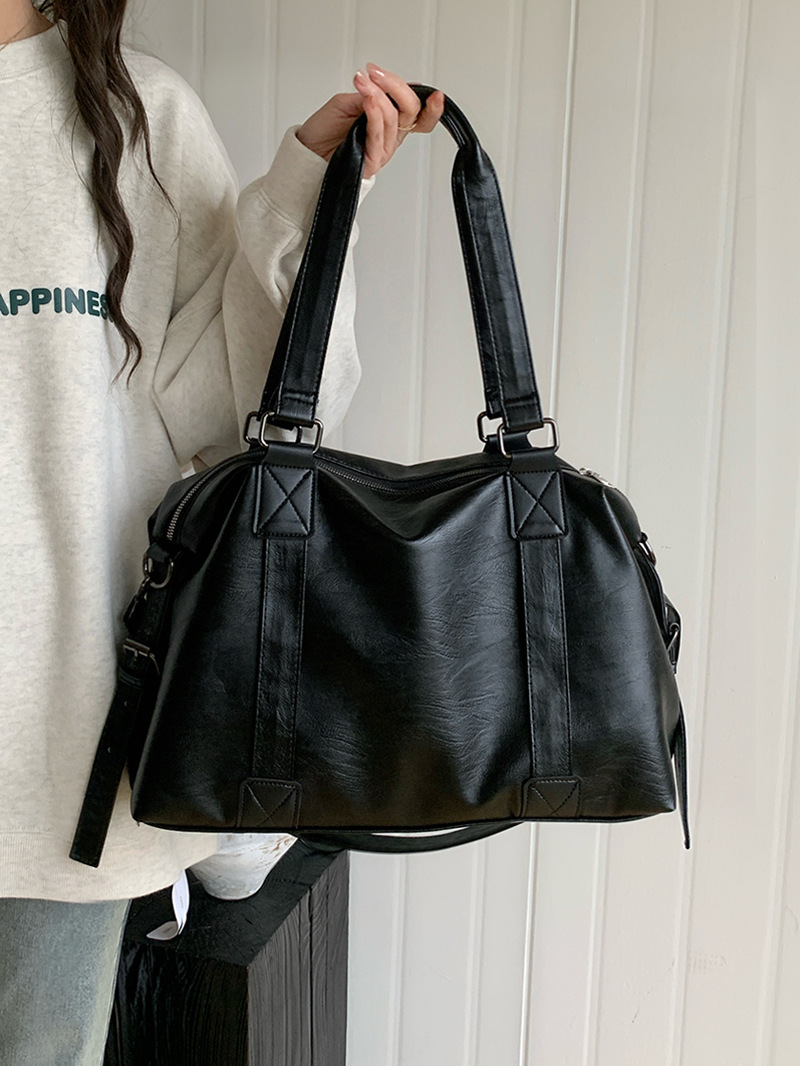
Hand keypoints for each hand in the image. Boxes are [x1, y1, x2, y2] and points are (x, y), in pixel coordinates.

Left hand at [296, 62, 444, 179]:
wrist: (307, 152)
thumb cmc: (325, 130)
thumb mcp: (348, 102)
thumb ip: (369, 95)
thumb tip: (383, 86)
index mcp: (389, 123)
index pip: (418, 115)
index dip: (432, 108)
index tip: (436, 94)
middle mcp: (389, 137)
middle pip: (410, 112)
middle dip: (397, 87)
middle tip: (377, 73)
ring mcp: (381, 149)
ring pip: (393, 119)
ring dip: (379, 95)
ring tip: (364, 81)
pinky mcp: (371, 160)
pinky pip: (378, 133)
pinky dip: (374, 111)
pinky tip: (368, 97)